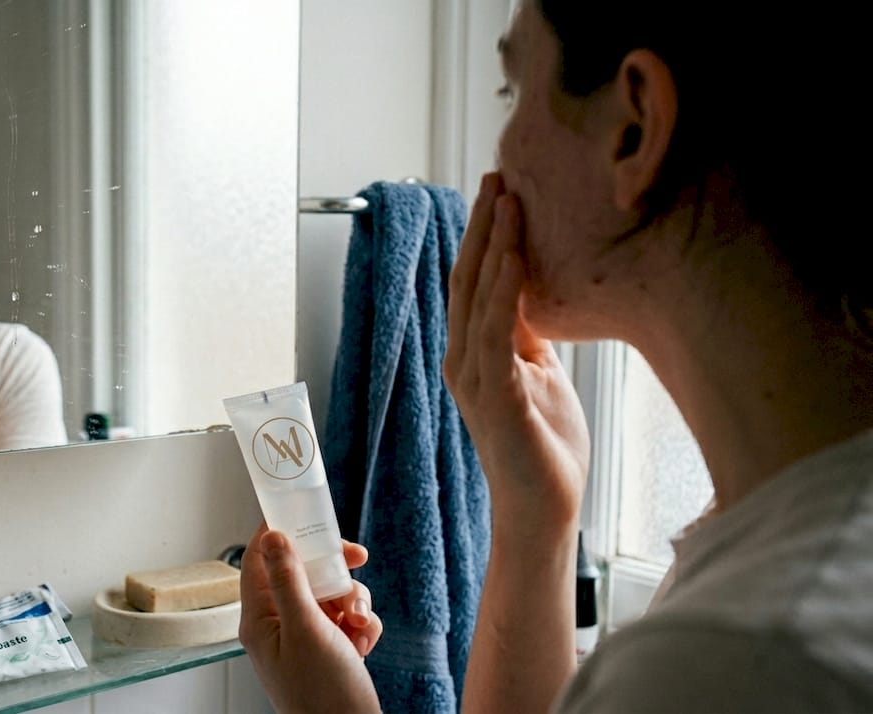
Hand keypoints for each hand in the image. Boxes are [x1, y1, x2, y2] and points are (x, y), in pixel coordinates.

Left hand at [239, 522, 382, 713]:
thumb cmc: (321, 694)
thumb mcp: (305, 629)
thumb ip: (288, 580)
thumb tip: (273, 537)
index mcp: (260, 618)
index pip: (260, 559)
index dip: (279, 531)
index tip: (304, 511)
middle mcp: (280, 624)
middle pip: (303, 571)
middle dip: (334, 570)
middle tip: (356, 559)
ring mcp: (306, 636)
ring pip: (331, 592)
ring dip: (354, 600)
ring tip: (360, 623)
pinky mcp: (331, 648)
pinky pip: (349, 617)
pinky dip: (362, 624)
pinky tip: (365, 643)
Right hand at [443, 172, 589, 540]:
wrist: (543, 508)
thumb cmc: (543, 446)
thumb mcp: (539, 374)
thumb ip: (526, 334)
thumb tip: (530, 291)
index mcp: (475, 353)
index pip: (474, 282)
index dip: (485, 234)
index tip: (500, 189)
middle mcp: (464, 360)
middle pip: (467, 280)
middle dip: (483, 226)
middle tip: (497, 176)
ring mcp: (475, 379)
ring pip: (477, 299)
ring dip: (493, 247)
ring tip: (507, 201)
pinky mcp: (496, 399)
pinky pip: (495, 336)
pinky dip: (502, 294)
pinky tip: (512, 258)